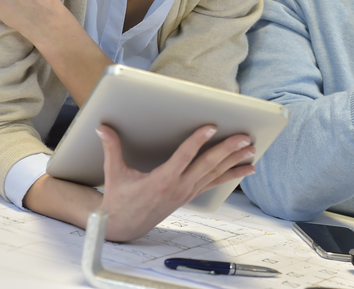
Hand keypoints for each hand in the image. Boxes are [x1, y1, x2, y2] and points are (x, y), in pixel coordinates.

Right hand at [97, 124, 256, 240]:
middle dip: (227, 150)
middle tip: (244, 137)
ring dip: (235, 162)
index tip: (211, 127)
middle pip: (207, 165)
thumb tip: (102, 127)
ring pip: (215, 174)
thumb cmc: (119, 200)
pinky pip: (215, 183)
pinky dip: (232, 175)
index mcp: (161, 180)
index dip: (197, 141)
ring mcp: (186, 192)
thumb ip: (111, 148)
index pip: (184, 156)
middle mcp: (178, 187)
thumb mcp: (114, 174)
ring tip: (251, 150)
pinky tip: (247, 169)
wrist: (124, 227)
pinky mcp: (190, 195)